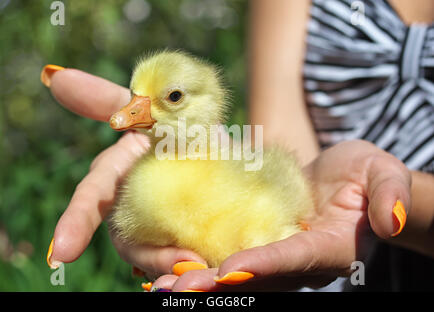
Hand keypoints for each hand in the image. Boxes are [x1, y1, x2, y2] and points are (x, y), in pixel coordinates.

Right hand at [43, 67, 206, 279]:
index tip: (62, 254)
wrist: (214, 143)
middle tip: (186, 262)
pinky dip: (190, 268)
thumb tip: (54, 77)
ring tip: (204, 267)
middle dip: (149, 254)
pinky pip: (180, 261)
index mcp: (117, 177)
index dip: (75, 225)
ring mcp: (154, 227)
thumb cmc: (174, 122)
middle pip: (127, 238)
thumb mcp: (147, 107)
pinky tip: (210, 270)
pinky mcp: (179, 240)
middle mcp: (128, 206)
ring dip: (173, 265)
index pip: (92, 200)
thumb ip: (105, 98)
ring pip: (154, 256)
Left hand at [151, 140, 410, 290]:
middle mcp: (301, 262)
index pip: (294, 258)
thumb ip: (389, 193)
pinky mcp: (263, 242)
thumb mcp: (383, 173)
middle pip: (256, 276)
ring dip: (200, 279)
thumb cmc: (367, 174)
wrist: (347, 180)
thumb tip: (390, 220)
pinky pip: (231, 255)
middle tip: (173, 289)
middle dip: (216, 284)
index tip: (228, 271)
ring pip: (238, 274)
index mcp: (331, 248)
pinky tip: (171, 261)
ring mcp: (279, 255)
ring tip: (160, 283)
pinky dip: (203, 261)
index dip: (263, 265)